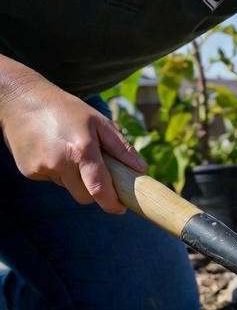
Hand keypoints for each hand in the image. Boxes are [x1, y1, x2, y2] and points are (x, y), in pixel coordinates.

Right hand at [0, 76, 145, 213]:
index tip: (120, 208)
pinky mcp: (28, 171)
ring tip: (69, 151)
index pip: (99, 188)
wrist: (22, 100)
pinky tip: (53, 150)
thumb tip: (141, 170)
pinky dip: (57, 171)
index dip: (111, 203)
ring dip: (74, 177)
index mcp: (81, 150)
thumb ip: (121, 147)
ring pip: (67, 187)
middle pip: (84, 195)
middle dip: (93, 190)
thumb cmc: (67, 110)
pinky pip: (51, 179)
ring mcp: (41, 168)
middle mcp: (60, 162)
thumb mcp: (99, 122)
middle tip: (96, 172)